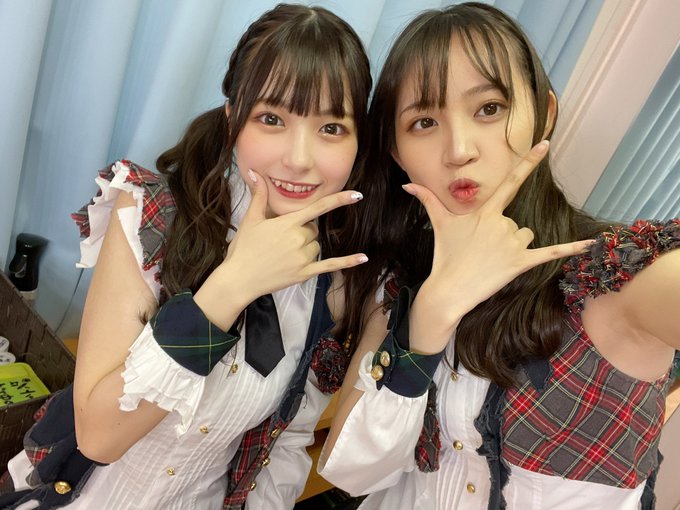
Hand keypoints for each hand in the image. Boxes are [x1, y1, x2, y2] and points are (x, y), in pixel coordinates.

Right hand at [206, 169, 366, 308]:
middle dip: (302, 232)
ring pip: (316, 246)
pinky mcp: (305, 273)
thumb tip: (254, 173)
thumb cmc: (243, 249)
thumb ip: (259, 195)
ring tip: (284, 254)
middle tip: (281, 241)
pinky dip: (347, 262)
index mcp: (288, 223)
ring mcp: (303, 257)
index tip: (357, 195)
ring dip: (307, 247)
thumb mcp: (251, 219)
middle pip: (313, 230)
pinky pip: (330, 265)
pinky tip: (362, 257)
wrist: (239, 279)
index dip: (339, 200)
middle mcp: (299, 239)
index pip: (318, 208)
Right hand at [406, 141, 592, 352]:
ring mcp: (512, 244)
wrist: (448, 289)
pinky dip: (570, 249)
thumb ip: (427, 200)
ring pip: (526, 235)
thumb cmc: (444, 255)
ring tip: (493, 260)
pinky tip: (589, 244)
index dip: (528, 162)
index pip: (510, 181)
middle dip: (503, 234)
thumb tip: (407, 183)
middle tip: (483, 251)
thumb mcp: (438, 224)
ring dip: (514, 246)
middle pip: (516, 221)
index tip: (545, 143)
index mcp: (485, 212)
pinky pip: (550, 253)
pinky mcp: (521, 263)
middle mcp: (502, 223)